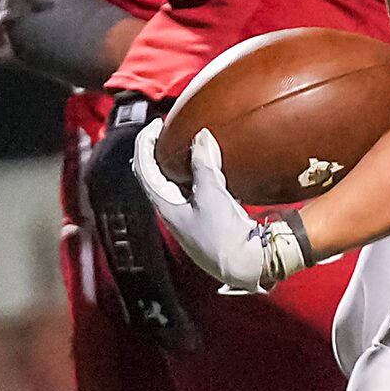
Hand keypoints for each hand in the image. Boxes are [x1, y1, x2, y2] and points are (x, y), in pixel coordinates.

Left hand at [131, 121, 310, 291]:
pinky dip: (197, 175)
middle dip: (159, 151)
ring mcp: (188, 218)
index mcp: (164, 206)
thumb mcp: (212, 195)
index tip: (157, 125)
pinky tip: (212, 169)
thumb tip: (201, 136)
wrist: (245, 265)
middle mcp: (172, 212)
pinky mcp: (206, 221)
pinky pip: (194, 192)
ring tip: (189, 146)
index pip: (144, 168)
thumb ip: (205, 164)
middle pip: (155, 175)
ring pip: (175, 184)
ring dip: (179, 163)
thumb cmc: (223, 236)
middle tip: (169, 132)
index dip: (145, 142)